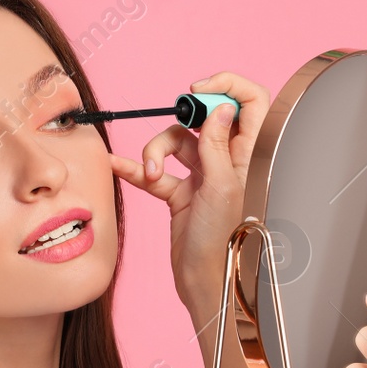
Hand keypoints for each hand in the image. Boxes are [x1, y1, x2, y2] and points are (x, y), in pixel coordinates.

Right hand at [108, 72, 270, 313]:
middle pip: (203, 118)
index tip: (197, 91)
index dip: (226, 87)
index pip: (249, 101)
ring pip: (175, 142)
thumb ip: (218, 145)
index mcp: (247, 154)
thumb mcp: (220, 187)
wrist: (201, 280)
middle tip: (172, 132)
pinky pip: (155, 171)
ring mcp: (202, 175)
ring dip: (156, 151)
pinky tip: (117, 165)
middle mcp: (227, 160)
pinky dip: (136, 168)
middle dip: (180, 122)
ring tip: (151, 174)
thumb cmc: (220, 241)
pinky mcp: (180, 192)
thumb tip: (221, 107)